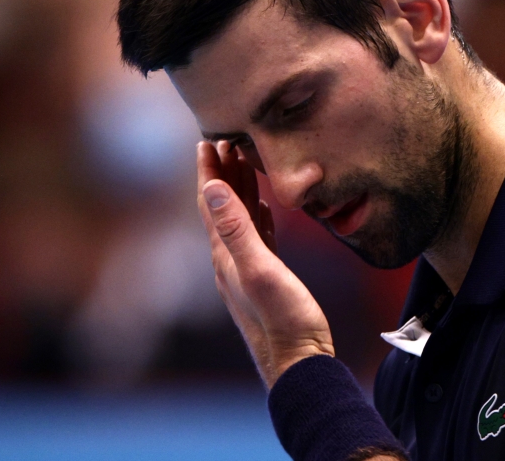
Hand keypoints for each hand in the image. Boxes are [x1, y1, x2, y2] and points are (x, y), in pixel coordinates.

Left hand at [197, 140, 333, 387]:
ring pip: (238, 219)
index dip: (207, 172)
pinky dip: (255, 216)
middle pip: (222, 207)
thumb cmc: (283, 321)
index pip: (210, 204)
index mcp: (225, 255)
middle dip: (222, 173)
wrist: (299, 363)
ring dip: (238, 190)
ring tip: (243, 163)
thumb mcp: (259, 269)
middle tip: (225, 141)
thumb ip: (236, 229)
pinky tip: (262, 208)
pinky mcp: (267, 278)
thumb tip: (212, 188)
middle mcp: (230, 260)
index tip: (205, 142)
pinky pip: (256, 237)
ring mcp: (247, 270)